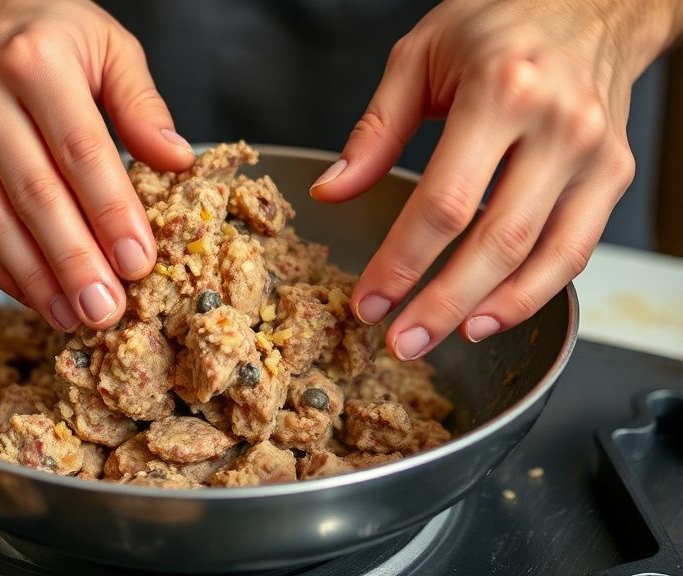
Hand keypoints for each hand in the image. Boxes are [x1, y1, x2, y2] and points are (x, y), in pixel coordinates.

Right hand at [0, 0, 194, 330]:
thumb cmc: (44, 30)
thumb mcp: (108, 44)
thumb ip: (142, 103)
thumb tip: (174, 160)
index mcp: (36, 62)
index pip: (81, 152)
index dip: (111, 213)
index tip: (138, 262)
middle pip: (35, 196)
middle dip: (75, 263)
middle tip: (107, 310)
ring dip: (38, 279)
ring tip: (76, 316)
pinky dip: (3, 270)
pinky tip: (38, 296)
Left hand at [311, 0, 682, 359]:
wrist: (591, 1)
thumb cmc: (499, 22)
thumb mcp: (419, 56)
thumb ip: (375, 129)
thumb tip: (333, 191)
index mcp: (500, 91)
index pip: (443, 202)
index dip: (402, 263)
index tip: (368, 301)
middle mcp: (556, 126)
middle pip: (495, 241)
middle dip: (441, 303)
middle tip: (400, 342)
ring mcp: (593, 155)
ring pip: (543, 257)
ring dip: (490, 311)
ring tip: (442, 340)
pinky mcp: (612, 174)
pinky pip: (577, 250)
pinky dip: (535, 292)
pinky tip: (491, 314)